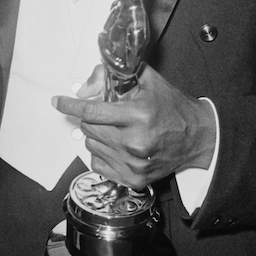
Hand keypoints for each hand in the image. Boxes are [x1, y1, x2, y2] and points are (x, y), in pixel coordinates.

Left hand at [52, 64, 215, 188]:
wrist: (197, 138)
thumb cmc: (170, 107)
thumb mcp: (146, 80)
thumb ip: (111, 75)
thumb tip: (82, 89)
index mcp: (139, 116)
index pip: (92, 111)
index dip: (70, 105)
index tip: (57, 101)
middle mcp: (135, 142)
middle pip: (88, 128)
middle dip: (90, 117)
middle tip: (107, 113)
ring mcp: (134, 164)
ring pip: (91, 145)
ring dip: (97, 135)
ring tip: (117, 129)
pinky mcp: (134, 180)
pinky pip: (97, 164)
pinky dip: (102, 153)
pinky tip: (118, 146)